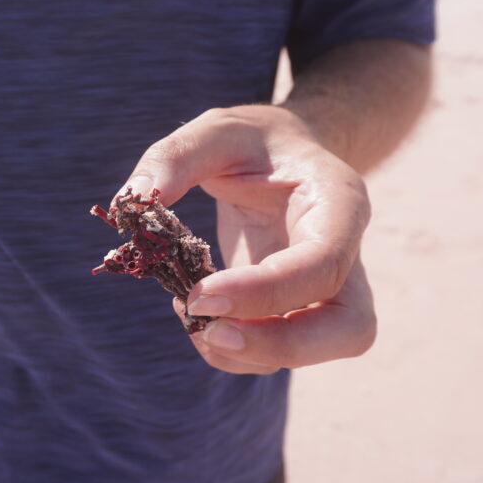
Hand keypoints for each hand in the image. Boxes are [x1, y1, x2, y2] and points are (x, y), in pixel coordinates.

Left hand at [120, 105, 376, 373]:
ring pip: (313, 350)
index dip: (265, 292)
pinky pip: (275, 351)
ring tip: (189, 310)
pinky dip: (232, 349)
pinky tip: (195, 311)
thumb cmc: (254, 141)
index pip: (320, 265)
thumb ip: (175, 156)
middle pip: (349, 329)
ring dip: (245, 351)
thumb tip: (133, 200)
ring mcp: (329, 291)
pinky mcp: (298, 312)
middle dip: (278, 346)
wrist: (283, 155)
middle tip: (208, 331)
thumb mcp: (216, 130)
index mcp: (339, 204)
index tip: (200, 296)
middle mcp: (347, 255)